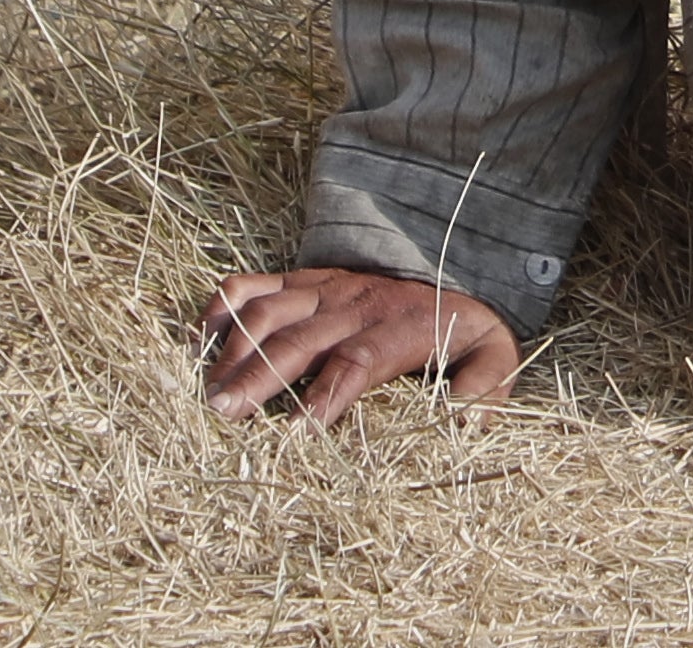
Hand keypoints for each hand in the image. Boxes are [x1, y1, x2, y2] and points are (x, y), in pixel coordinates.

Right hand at [198, 267, 519, 421]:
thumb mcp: (494, 353)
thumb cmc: (462, 324)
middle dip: (259, 377)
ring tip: (207, 391)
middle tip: (223, 414)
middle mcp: (354, 304)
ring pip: (268, 311)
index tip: (296, 434)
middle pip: (298, 340)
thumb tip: (466, 426)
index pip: (355, 362)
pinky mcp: (303, 278)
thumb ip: (485, 387)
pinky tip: (199, 341)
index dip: (325, 397)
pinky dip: (222, 307)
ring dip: (234, 349)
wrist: (450, 259)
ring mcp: (323, 287)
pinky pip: (254, 283)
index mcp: (399, 327)